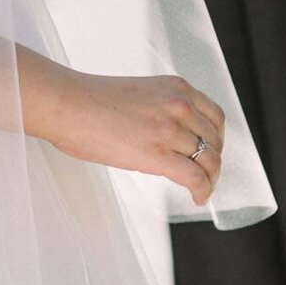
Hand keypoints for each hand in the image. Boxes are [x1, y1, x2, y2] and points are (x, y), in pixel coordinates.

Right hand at [43, 67, 225, 207]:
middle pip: (215, 139)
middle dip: (214, 161)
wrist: (68, 104)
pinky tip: (198, 198)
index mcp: (175, 87)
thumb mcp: (140, 95)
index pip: (214, 115)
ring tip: (203, 190)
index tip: (211, 151)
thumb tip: (169, 141)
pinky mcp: (158, 154)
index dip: (217, 138)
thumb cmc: (91, 101)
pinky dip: (202, 190)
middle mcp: (180, 104)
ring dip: (210, 179)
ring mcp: (170, 128)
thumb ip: (162, 111)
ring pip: (209, 160)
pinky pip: (194, 177)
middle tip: (207, 175)